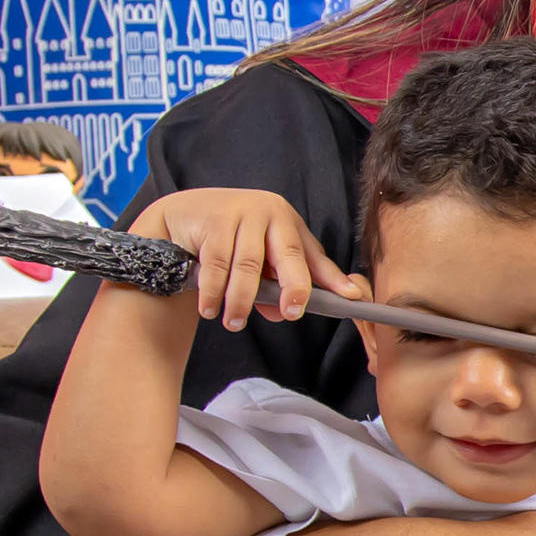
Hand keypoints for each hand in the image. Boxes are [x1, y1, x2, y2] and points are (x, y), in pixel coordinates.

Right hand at [132, 186, 363, 330]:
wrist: (184, 214)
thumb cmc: (231, 238)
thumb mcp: (260, 258)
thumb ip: (276, 284)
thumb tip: (283, 313)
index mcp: (288, 222)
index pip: (312, 255)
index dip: (332, 278)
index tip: (350, 297)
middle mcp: (270, 212)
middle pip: (288, 256)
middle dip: (292, 288)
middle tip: (290, 314)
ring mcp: (242, 212)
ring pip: (248, 266)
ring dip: (241, 300)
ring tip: (234, 323)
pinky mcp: (214, 219)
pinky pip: (217, 264)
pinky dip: (214, 291)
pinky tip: (210, 309)